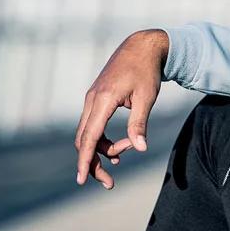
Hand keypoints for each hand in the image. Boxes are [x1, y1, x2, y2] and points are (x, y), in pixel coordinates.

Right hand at [74, 29, 167, 188]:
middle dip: (93, 163)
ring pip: (88, 134)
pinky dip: (103, 139)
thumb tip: (140, 148)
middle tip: (109, 183)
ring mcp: (92, 99)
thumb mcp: (147, 97)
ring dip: (102, 150)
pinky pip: (93, 125)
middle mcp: (92, 100)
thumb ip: (140, 123)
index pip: (90, 137)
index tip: (82, 179)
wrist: (141, 47)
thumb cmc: (147, 71)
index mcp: (103, 100)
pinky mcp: (96, 99)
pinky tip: (120, 148)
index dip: (85, 160)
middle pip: (85, 140)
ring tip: (123, 158)